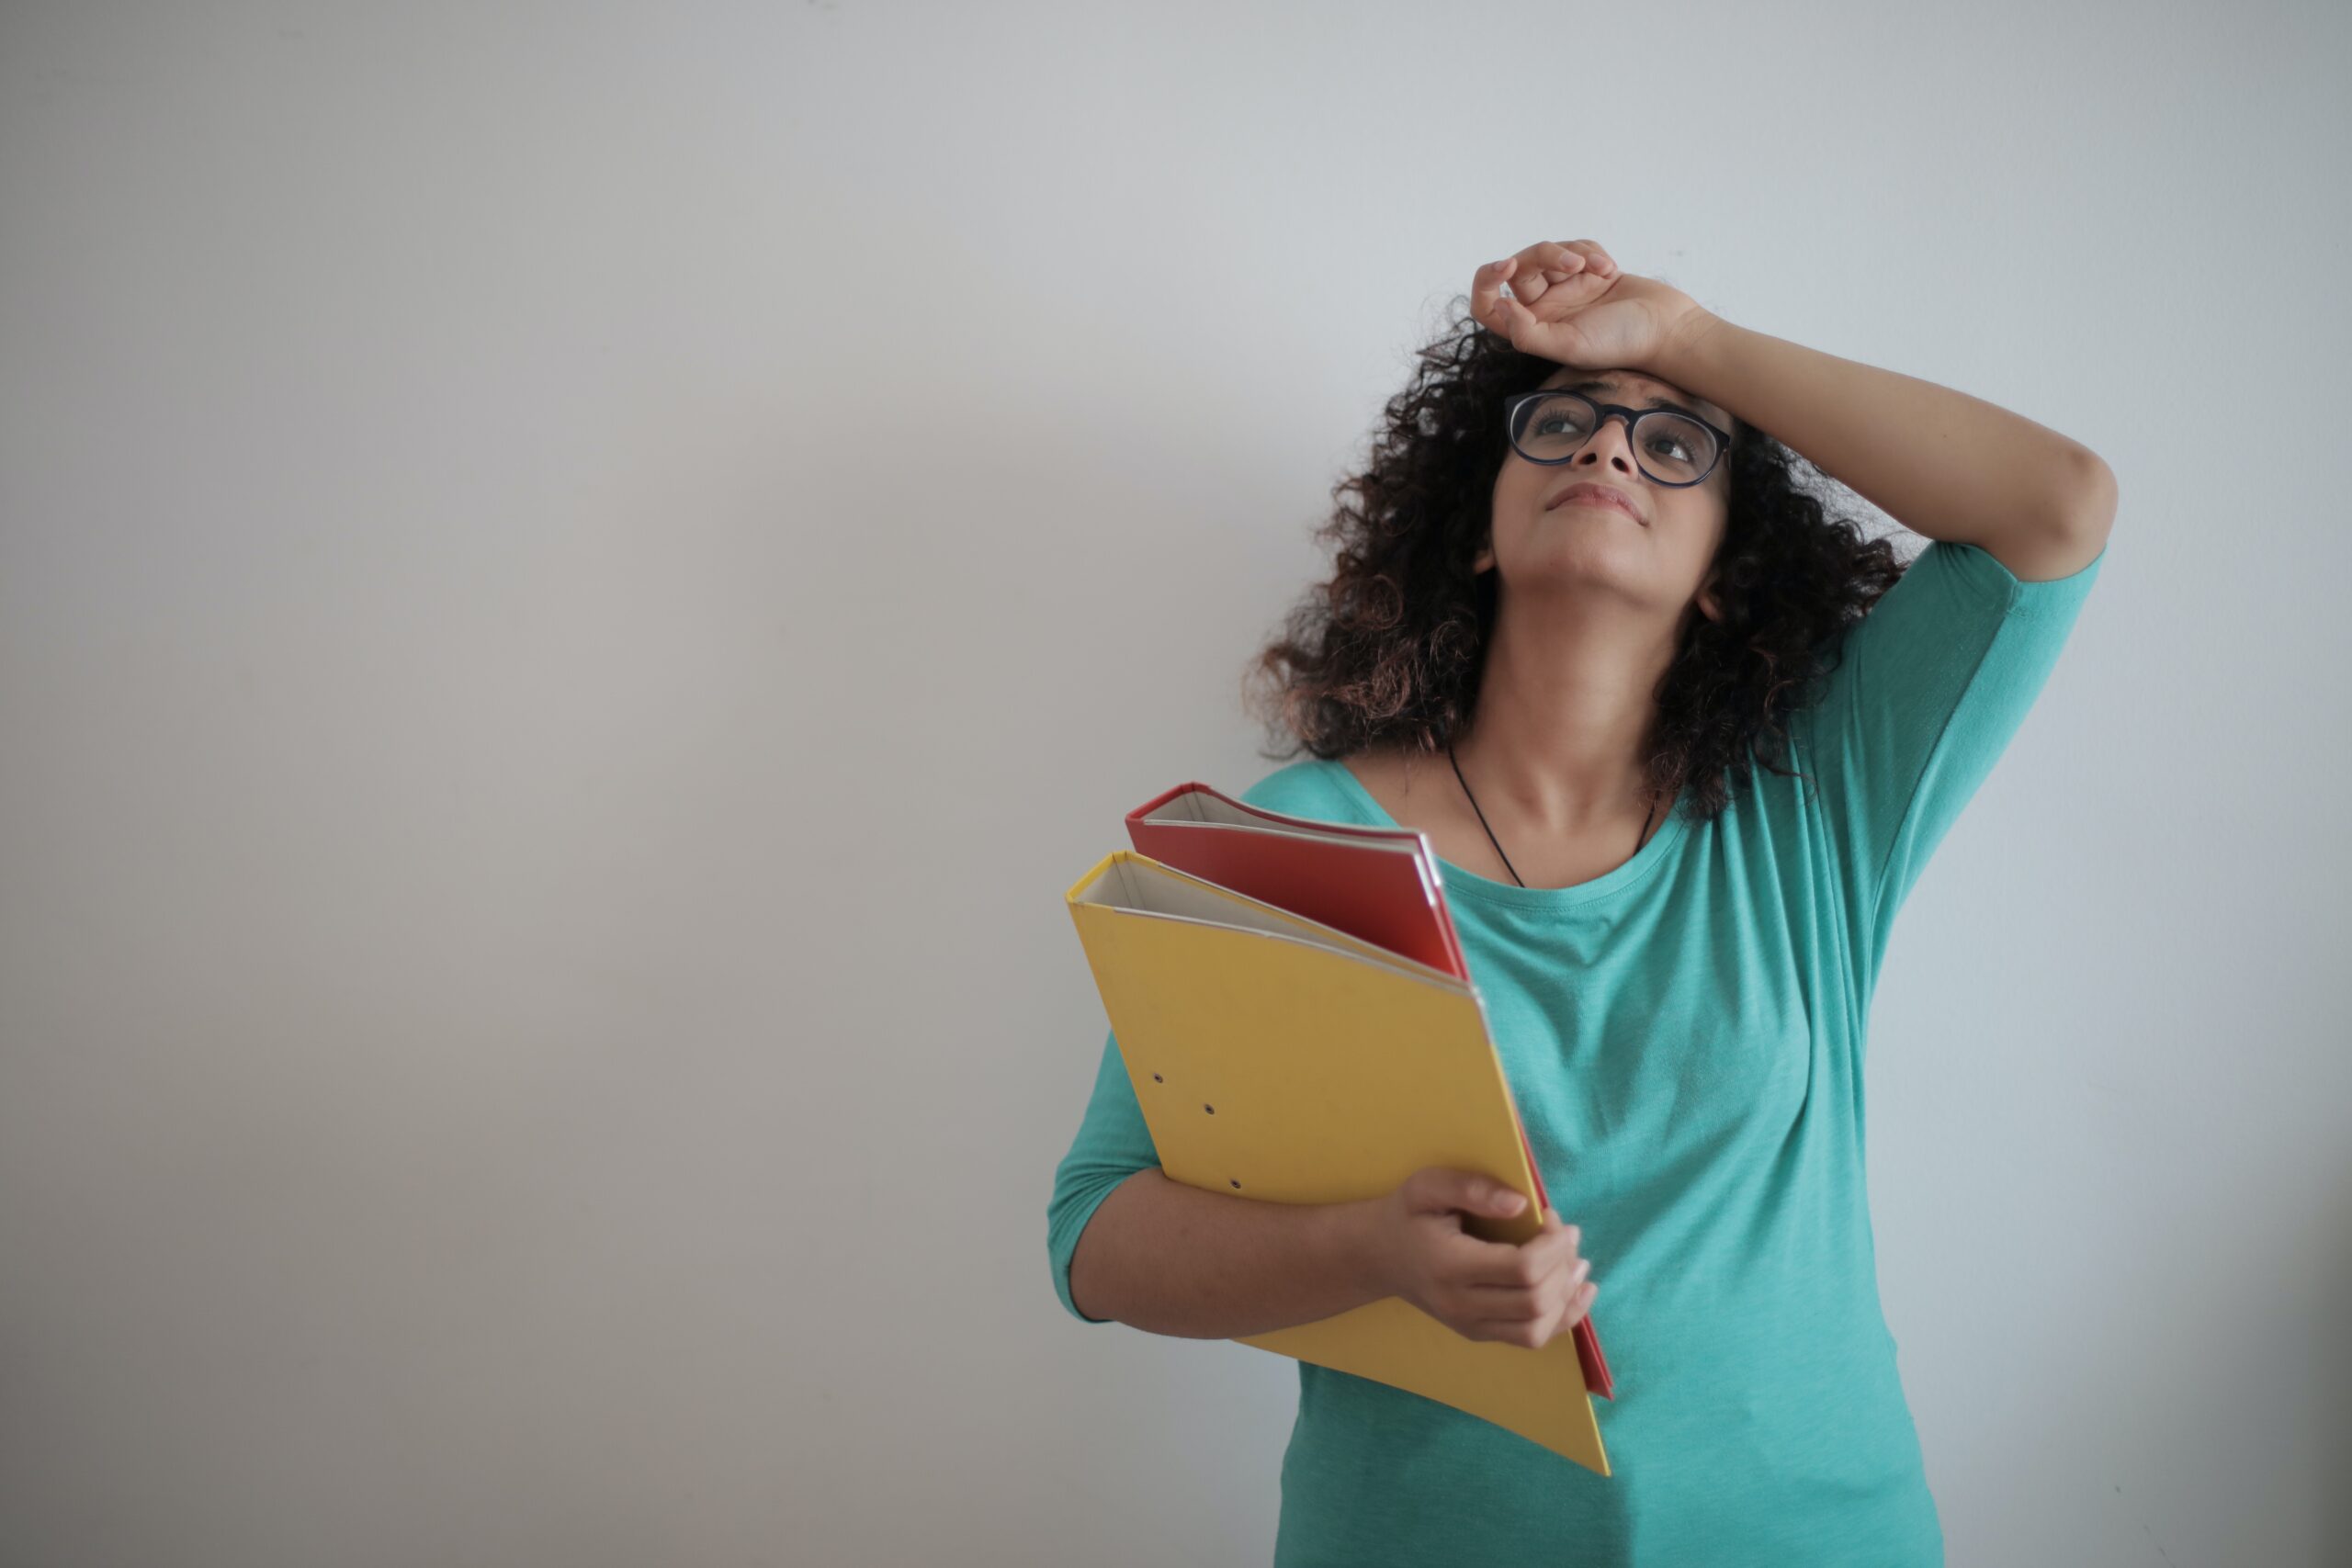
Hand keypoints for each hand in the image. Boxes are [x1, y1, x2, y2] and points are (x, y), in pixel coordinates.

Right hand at [1366, 1166, 1596, 1349]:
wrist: (1379, 1256)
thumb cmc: (1408, 1215)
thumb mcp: (1429, 1186)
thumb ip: (1473, 1188)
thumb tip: (1523, 1205)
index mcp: (1449, 1266)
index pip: (1522, 1270)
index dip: (1551, 1245)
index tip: (1551, 1217)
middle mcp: (1460, 1305)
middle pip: (1535, 1301)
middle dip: (1564, 1265)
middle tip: (1567, 1234)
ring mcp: (1469, 1325)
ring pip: (1537, 1328)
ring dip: (1568, 1296)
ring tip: (1576, 1261)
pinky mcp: (1478, 1333)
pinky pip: (1530, 1338)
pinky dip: (1562, 1318)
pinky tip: (1578, 1292)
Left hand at [1473, 238, 1714, 374]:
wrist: (1666, 327)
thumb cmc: (1619, 343)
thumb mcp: (1569, 345)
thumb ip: (1527, 333)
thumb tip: (1497, 306)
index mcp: (1531, 328)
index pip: (1487, 304)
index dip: (1486, 282)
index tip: (1505, 267)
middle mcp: (1544, 307)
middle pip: (1521, 267)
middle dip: (1546, 256)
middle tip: (1575, 264)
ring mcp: (1566, 287)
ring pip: (1550, 252)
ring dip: (1576, 252)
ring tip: (1605, 270)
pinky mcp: (1589, 270)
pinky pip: (1577, 246)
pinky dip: (1593, 252)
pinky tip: (1612, 271)